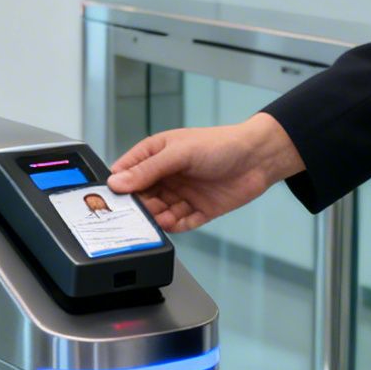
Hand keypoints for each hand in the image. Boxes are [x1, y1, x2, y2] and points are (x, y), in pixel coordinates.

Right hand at [105, 113, 305, 232]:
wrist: (259, 158)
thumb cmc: (221, 144)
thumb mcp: (179, 153)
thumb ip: (148, 169)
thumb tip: (118, 181)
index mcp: (157, 154)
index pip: (127, 172)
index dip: (118, 185)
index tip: (111, 199)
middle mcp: (167, 175)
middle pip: (142, 196)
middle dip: (138, 206)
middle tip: (134, 215)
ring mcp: (182, 193)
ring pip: (160, 212)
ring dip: (157, 218)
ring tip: (157, 220)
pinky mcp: (198, 210)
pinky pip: (181, 223)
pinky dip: (176, 226)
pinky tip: (173, 224)